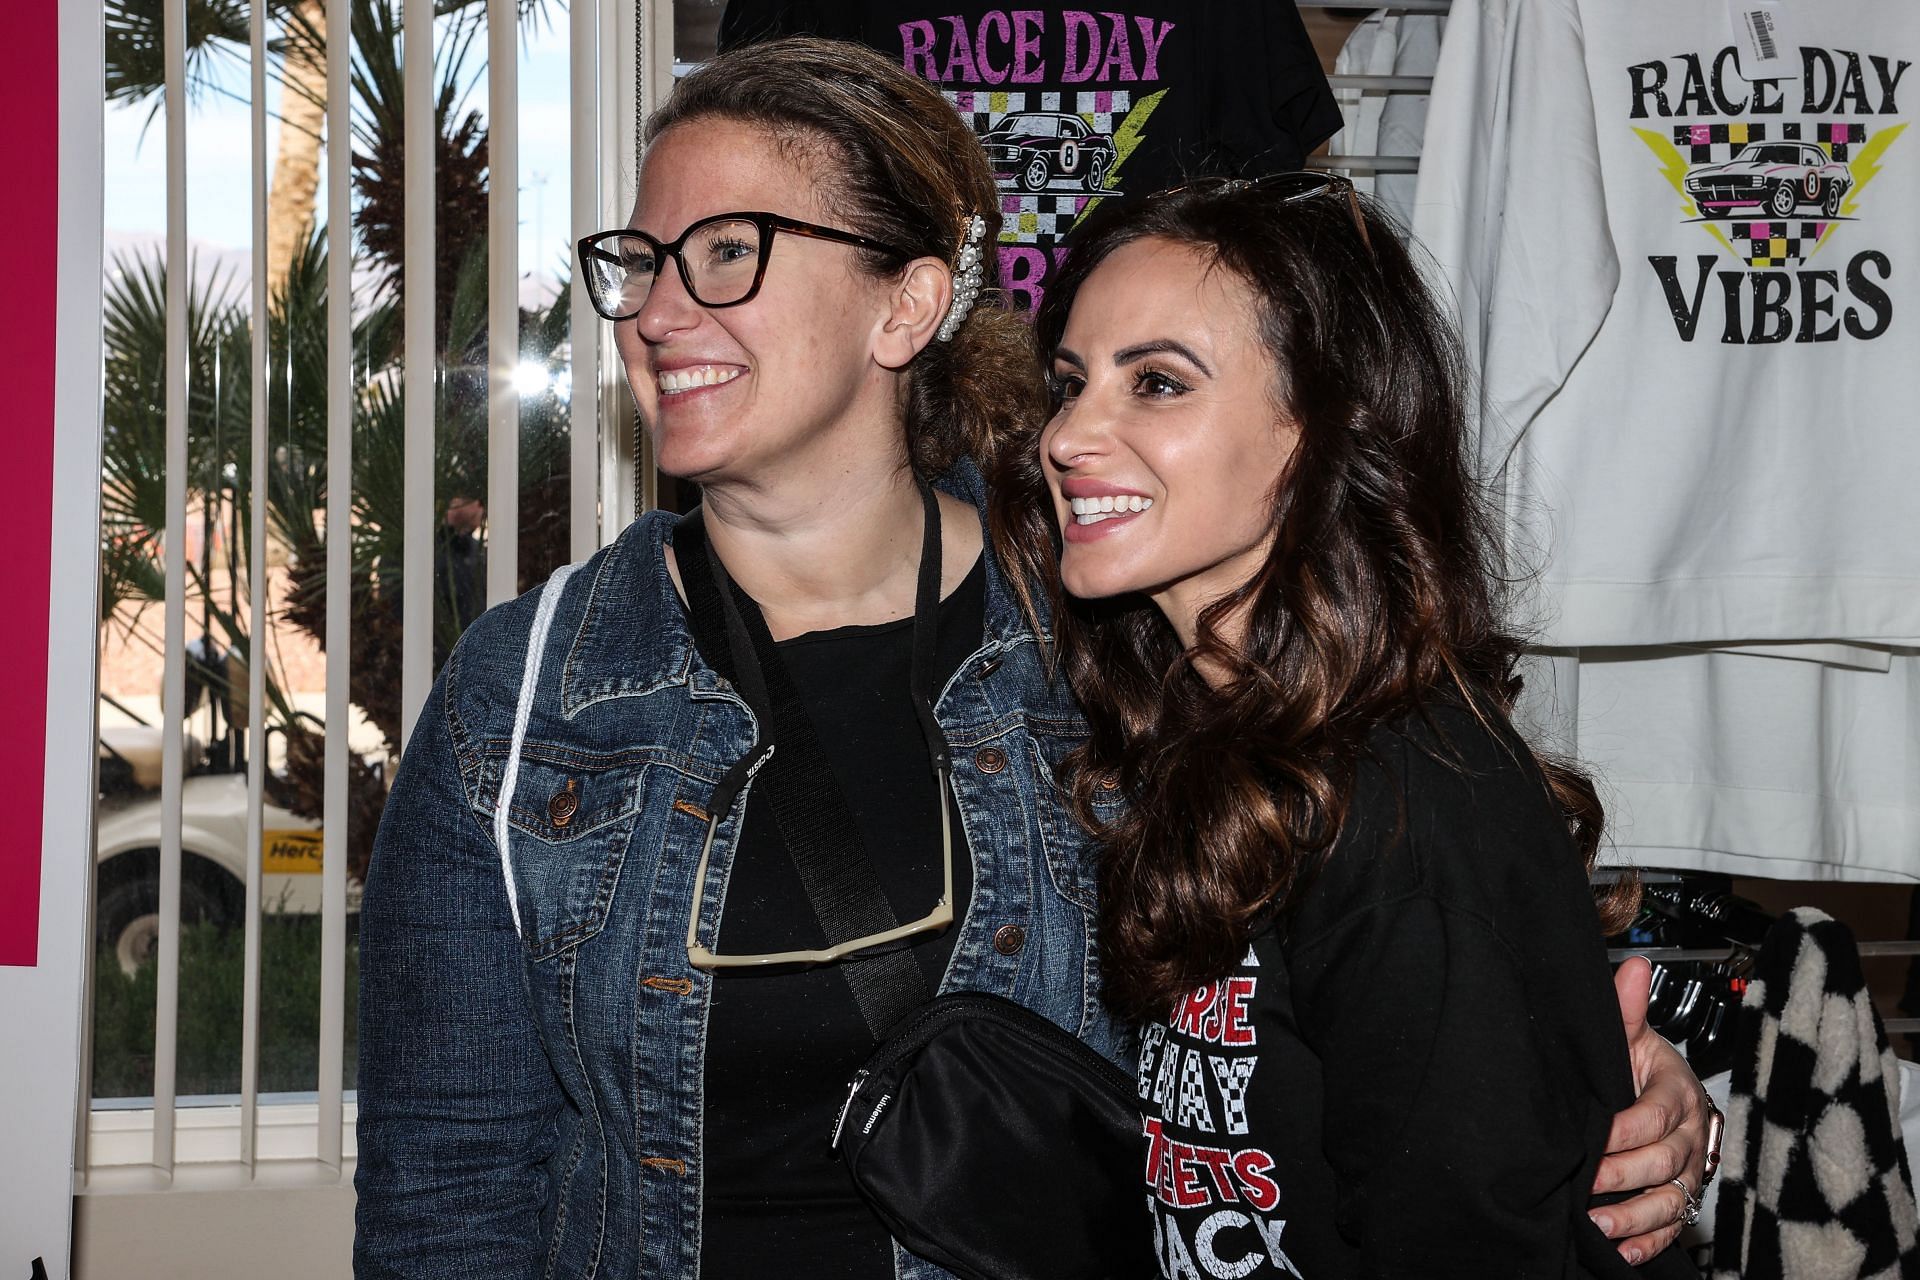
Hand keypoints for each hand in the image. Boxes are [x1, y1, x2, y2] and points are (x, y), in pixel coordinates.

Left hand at [1587, 957, 1711, 1263]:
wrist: (1664, 1092)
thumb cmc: (1642, 1066)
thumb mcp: (1630, 1037)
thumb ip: (1626, 1010)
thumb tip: (1632, 967)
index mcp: (1676, 1093)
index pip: (1653, 1117)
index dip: (1622, 1133)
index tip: (1591, 1142)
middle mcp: (1688, 1135)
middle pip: (1662, 1162)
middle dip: (1622, 1176)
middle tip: (1585, 1185)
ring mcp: (1688, 1170)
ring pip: (1670, 1200)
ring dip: (1634, 1217)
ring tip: (1599, 1225)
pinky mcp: (1681, 1197)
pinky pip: (1672, 1226)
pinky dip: (1648, 1242)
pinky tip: (1621, 1251)